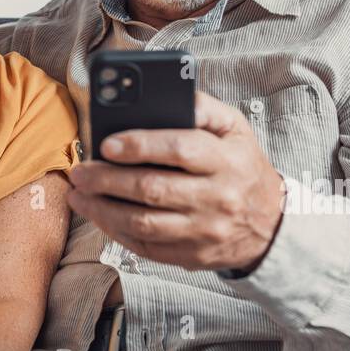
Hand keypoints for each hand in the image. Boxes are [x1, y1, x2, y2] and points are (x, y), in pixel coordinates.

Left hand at [67, 91, 284, 272]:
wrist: (270, 223)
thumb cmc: (242, 166)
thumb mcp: (234, 128)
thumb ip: (202, 107)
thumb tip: (167, 94)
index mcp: (226, 160)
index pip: (180, 149)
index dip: (140, 145)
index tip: (107, 144)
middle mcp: (217, 198)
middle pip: (153, 189)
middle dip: (107, 180)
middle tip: (80, 171)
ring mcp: (204, 231)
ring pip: (144, 224)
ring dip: (103, 210)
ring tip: (79, 194)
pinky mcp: (192, 256)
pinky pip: (146, 247)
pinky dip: (116, 232)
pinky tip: (99, 216)